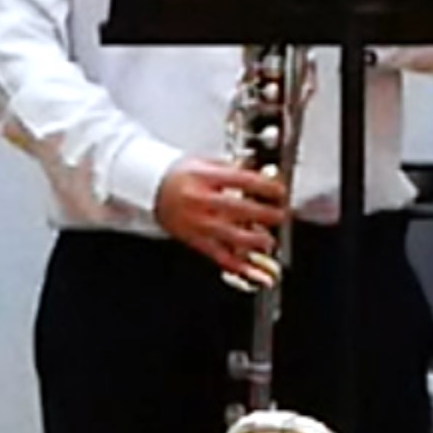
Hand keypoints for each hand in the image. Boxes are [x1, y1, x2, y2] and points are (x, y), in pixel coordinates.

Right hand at [155, 154, 289, 283]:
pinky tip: (255, 270)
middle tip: (280, 215)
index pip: (243, 181)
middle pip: (240, 210)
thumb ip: (234, 169)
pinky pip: (221, 256)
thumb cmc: (180, 174)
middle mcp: (201, 201)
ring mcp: (199, 223)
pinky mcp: (196, 240)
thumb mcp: (206, 162)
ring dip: (256, 240)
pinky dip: (240, 266)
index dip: (266, 187)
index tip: (280, 191)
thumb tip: (263, 177)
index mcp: (205, 178)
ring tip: (268, 240)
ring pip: (233, 237)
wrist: (152, 188)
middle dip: (266, 214)